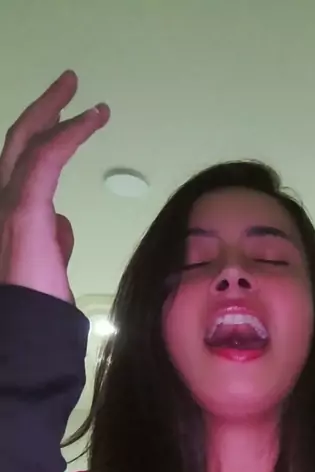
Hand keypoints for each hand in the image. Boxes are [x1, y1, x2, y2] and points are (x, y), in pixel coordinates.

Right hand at [0, 71, 108, 301]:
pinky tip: (92, 120)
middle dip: (44, 109)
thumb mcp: (45, 264)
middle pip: (18, 141)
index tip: (72, 121)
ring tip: (87, 97)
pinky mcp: (23, 210)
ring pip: (28, 143)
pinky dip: (69, 135)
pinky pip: (46, 160)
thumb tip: (62, 223)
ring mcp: (5, 203)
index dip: (44, 136)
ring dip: (58, 113)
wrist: (27, 330)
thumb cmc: (37, 305)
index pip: (22, 165)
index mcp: (6, 213)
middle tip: (70, 84)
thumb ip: (53, 239)